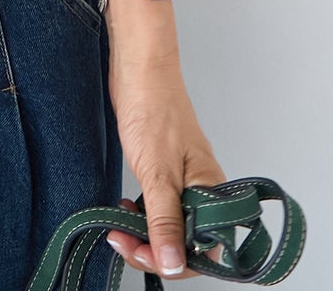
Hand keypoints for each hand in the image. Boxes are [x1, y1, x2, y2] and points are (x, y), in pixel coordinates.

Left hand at [106, 52, 224, 279]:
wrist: (139, 67)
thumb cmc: (152, 107)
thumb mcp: (157, 173)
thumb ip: (165, 222)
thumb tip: (173, 264)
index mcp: (212, 191)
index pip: (204, 249)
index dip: (174, 260)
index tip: (142, 253)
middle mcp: (203, 189)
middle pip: (187, 242)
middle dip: (155, 250)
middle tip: (123, 240)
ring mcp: (186, 180)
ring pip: (172, 226)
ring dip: (146, 234)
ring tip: (120, 227)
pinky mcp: (168, 171)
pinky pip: (162, 207)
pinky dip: (144, 215)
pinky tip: (127, 209)